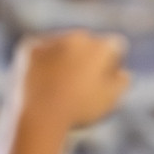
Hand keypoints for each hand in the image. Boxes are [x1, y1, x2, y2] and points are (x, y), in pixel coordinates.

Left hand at [13, 31, 131, 130]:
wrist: (40, 117)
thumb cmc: (78, 112)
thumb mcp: (108, 101)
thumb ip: (121, 83)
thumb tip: (123, 73)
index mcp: (101, 47)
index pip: (116, 46)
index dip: (112, 64)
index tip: (103, 82)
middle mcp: (77, 37)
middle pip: (89, 43)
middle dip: (87, 59)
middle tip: (79, 86)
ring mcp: (53, 40)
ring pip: (63, 45)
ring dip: (65, 59)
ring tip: (59, 87)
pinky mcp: (30, 47)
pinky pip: (41, 51)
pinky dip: (43, 63)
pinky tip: (43, 82)